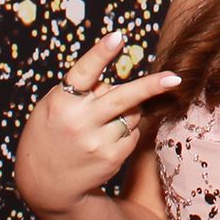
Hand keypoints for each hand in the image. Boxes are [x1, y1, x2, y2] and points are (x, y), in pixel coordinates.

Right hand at [12, 33, 181, 217]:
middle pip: (122, 98)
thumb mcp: (53, 107)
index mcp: (61, 101)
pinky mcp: (111, 158)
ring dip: (127, 111)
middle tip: (175, 78)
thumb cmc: (51, 133)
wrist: (44, 182)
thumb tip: (122, 83)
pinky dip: (126, 132)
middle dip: (151, 86)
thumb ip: (82, 92)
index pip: (83, 72)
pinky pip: (133, 134)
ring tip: (102, 123)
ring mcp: (97, 142)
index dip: (100, 53)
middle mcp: (80, 121)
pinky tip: (105, 139)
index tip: (118, 36)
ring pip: (132, 113)